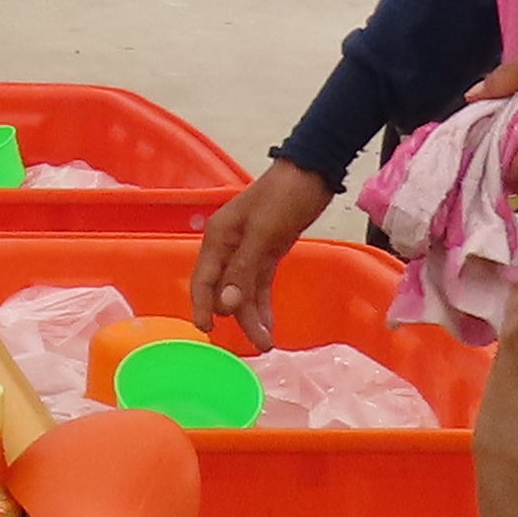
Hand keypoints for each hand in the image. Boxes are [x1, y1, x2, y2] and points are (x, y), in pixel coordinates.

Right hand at [195, 158, 338, 346]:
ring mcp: (248, 250)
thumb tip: (226, 304)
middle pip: (224, 290)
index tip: (208, 330)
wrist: (314, 172)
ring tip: (267, 343)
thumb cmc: (285, 195)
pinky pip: (259, 285)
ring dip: (252, 316)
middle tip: (254, 345)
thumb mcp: (264, 232)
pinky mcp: (267, 252)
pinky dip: (262, 304)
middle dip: (236, 317)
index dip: (203, 306)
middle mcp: (228, 247)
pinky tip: (268, 324)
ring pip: (243, 291)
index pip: (203, 280)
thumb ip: (243, 269)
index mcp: (219, 238)